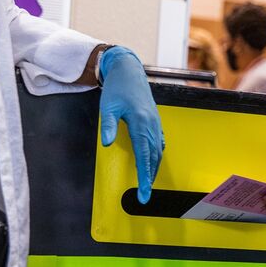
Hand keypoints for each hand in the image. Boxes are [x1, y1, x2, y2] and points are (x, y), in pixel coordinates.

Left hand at [99, 46, 163, 203]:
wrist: (128, 71)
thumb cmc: (117, 88)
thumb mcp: (108, 106)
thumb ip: (108, 125)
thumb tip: (106, 143)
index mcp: (141, 123)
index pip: (144, 156)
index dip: (144, 177)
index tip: (143, 193)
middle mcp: (151, 125)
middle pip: (153, 158)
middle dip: (149, 178)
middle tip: (145, 196)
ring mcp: (155, 124)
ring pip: (158, 152)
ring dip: (154, 169)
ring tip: (148, 184)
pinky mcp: (154, 122)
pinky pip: (159, 143)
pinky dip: (156, 157)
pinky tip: (153, 162)